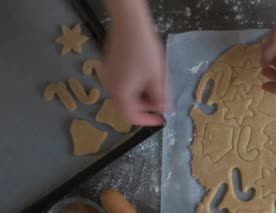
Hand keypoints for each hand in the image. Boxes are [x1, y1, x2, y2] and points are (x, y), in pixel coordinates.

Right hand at [103, 0, 165, 125]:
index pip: (131, 117)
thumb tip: (165, 110)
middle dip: (146, 106)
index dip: (147, 120)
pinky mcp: (109, 68)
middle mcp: (110, 87)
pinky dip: (135, 86)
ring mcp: (108, 77)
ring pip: (126, 94)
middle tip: (161, 99)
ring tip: (156, 84)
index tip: (161, 118)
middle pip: (127, 106)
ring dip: (142, 95)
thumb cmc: (144, 52)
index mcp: (120, 93)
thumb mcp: (157, 77)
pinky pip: (122, 84)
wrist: (130, 25)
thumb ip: (161, 97)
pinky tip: (146, 76)